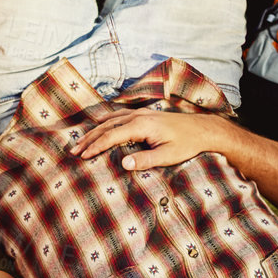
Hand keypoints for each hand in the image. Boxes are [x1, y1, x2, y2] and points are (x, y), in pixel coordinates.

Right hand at [72, 109, 234, 168]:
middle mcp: (139, 116)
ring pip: (111, 120)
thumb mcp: (168, 156)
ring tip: (81, 141)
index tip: (82, 156)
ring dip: (95, 130)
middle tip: (73, 150)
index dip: (95, 146)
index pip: (112, 135)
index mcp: (142, 125)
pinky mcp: (146, 115)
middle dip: (89, 138)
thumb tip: (124, 164)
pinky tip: (100, 124)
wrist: (204, 129)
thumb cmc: (188, 144)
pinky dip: (106, 121)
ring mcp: (142, 113)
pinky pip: (119, 115)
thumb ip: (145, 159)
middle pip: (107, 126)